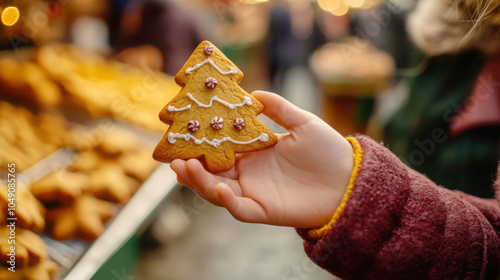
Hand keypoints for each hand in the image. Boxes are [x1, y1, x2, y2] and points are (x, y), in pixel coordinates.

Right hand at [171, 91, 353, 228]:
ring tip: (183, 169)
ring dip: (199, 182)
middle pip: (211, 172)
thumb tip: (255, 93)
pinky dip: (226, 201)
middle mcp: (248, 174)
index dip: (201, 143)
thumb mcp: (303, 123)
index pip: (219, 149)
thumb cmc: (328, 151)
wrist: (349, 179)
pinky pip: (239, 209)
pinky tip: (218, 188)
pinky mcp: (264, 211)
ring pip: (217, 191)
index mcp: (253, 154)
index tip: (183, 131)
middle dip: (190, 166)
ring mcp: (254, 193)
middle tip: (173, 156)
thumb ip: (279, 109)